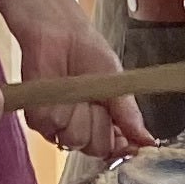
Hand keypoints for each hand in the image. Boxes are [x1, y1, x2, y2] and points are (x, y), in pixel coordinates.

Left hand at [11, 15, 152, 161]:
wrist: (61, 33)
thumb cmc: (90, 53)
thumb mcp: (118, 84)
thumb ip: (130, 116)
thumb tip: (147, 141)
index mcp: (106, 122)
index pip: (115, 149)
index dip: (120, 148)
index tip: (126, 142)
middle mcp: (83, 128)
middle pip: (95, 148)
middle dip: (98, 125)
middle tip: (96, 101)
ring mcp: (59, 125)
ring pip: (72, 139)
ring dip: (76, 113)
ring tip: (77, 90)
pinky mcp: (37, 117)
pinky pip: (48, 125)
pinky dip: (55, 107)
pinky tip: (59, 90)